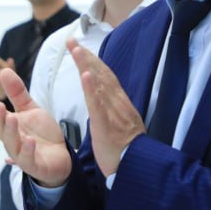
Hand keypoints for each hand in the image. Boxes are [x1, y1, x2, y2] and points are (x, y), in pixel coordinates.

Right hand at [0, 67, 71, 186]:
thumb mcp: (31, 109)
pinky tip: (29, 141)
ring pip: (12, 145)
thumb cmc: (42, 134)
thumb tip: (4, 71)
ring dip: (11, 132)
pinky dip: (28, 151)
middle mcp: (13, 142)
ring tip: (12, 119)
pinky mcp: (35, 166)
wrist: (61, 157)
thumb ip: (17, 93)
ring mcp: (23, 155)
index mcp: (10, 128)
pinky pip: (29, 160)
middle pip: (2, 131)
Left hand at [68, 39, 143, 177]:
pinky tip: (84, 74)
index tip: (79, 48)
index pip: (105, 78)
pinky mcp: (107, 125)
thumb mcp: (121, 127)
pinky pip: (98, 104)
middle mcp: (119, 104)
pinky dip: (91, 88)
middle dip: (86, 56)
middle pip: (101, 74)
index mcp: (121, 105)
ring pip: (99, 84)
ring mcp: (114, 113)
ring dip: (86, 64)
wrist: (139, 169)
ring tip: (75, 49)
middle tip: (71, 41)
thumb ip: (113, 113)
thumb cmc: (128, 153)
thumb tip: (104, 104)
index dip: (92, 61)